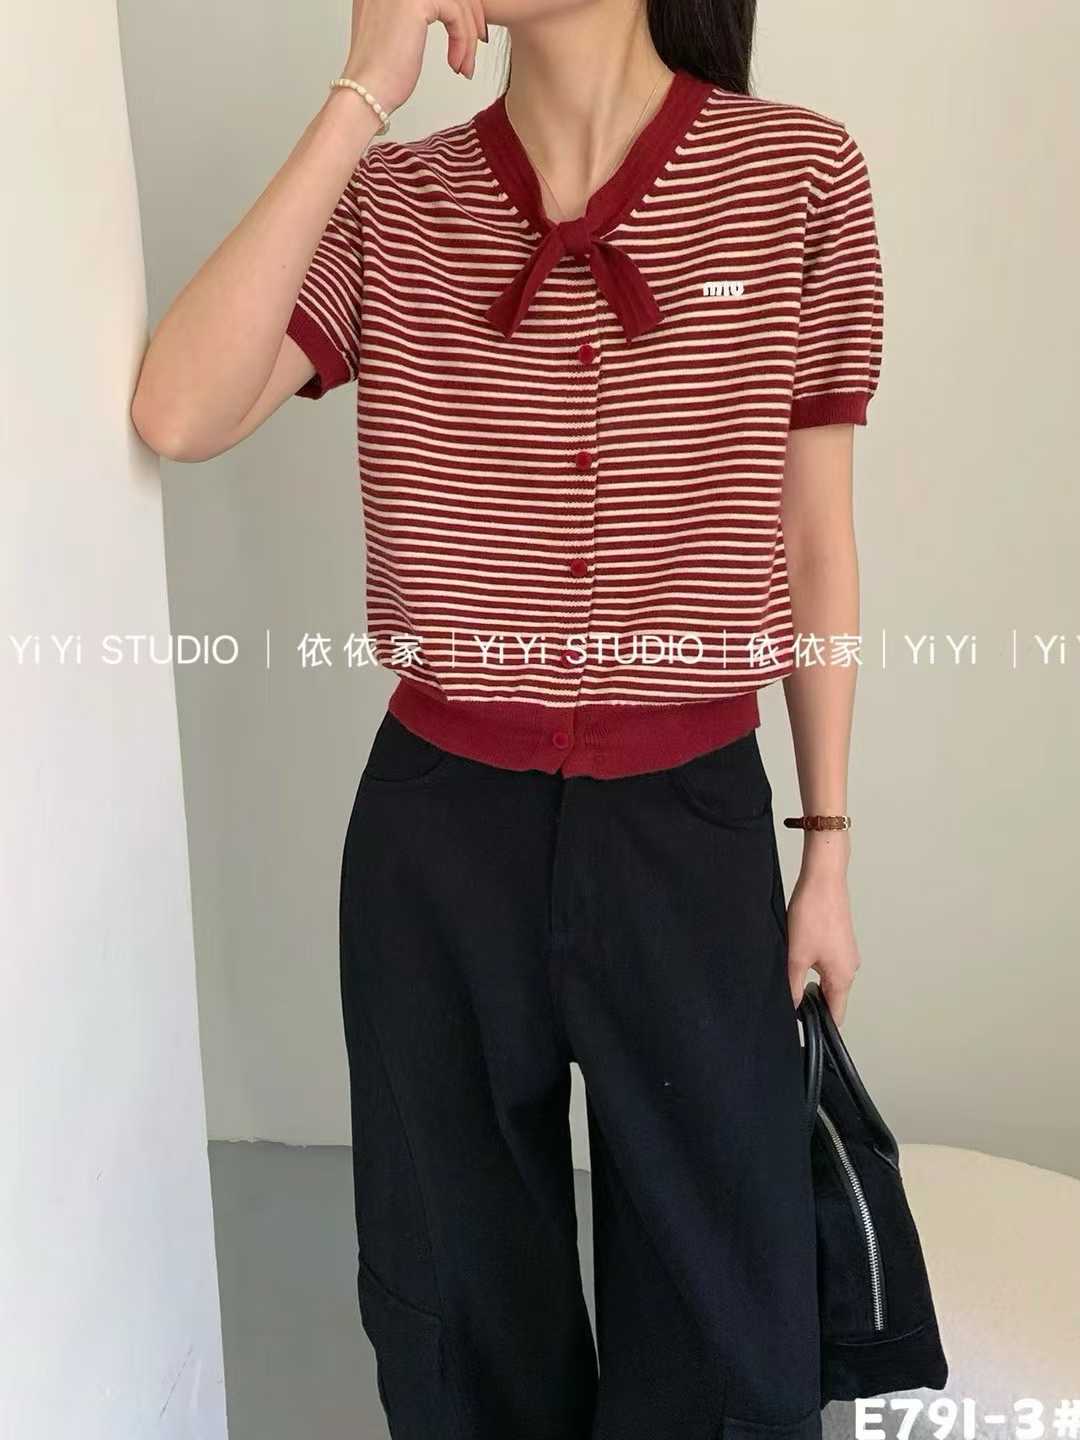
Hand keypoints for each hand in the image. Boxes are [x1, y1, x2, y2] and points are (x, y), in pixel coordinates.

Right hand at [343, 0, 486, 114]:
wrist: (366, 93)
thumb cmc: (380, 74)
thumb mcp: (399, 31)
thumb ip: (416, 13)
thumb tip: (448, 9)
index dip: (459, 6)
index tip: (470, 31)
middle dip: (470, 15)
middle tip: (479, 42)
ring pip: (456, 1)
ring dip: (467, 35)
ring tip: (465, 65)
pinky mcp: (414, 2)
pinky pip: (455, 13)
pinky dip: (463, 41)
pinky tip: (457, 65)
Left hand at [784, 839, 860, 1024]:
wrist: (823, 880)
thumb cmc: (813, 915)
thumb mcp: (796, 956)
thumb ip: (793, 986)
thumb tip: (792, 1006)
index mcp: (843, 977)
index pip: (836, 1014)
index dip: (820, 1025)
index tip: (805, 1029)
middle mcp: (849, 968)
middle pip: (832, 998)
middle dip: (812, 1003)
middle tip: (790, 1002)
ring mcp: (846, 953)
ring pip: (829, 979)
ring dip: (812, 982)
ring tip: (791, 976)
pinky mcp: (840, 940)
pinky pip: (828, 963)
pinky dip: (814, 966)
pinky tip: (797, 957)